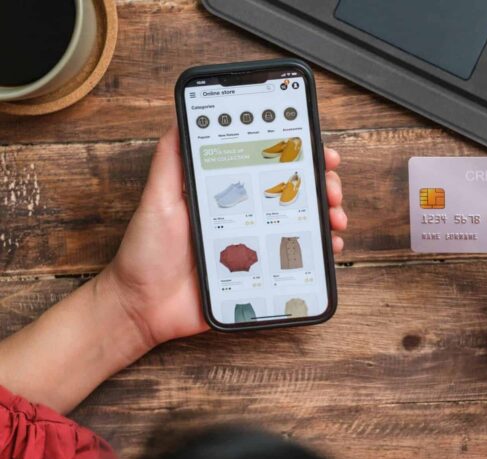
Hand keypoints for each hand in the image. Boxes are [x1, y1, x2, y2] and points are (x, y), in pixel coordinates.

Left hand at [104, 125, 347, 347]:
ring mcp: (256, 244)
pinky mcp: (260, 273)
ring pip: (302, 222)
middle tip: (331, 188)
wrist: (144, 308)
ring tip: (335, 217)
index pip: (268, 164)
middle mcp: (246, 214)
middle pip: (293, 191)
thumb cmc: (146, 253)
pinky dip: (320, 250)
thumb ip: (171, 161)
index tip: (317, 148)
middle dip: (320, 184)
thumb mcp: (158, 199)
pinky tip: (329, 245)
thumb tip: (183, 116)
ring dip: (327, 214)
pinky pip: (298, 259)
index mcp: (225, 192)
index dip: (297, 154)